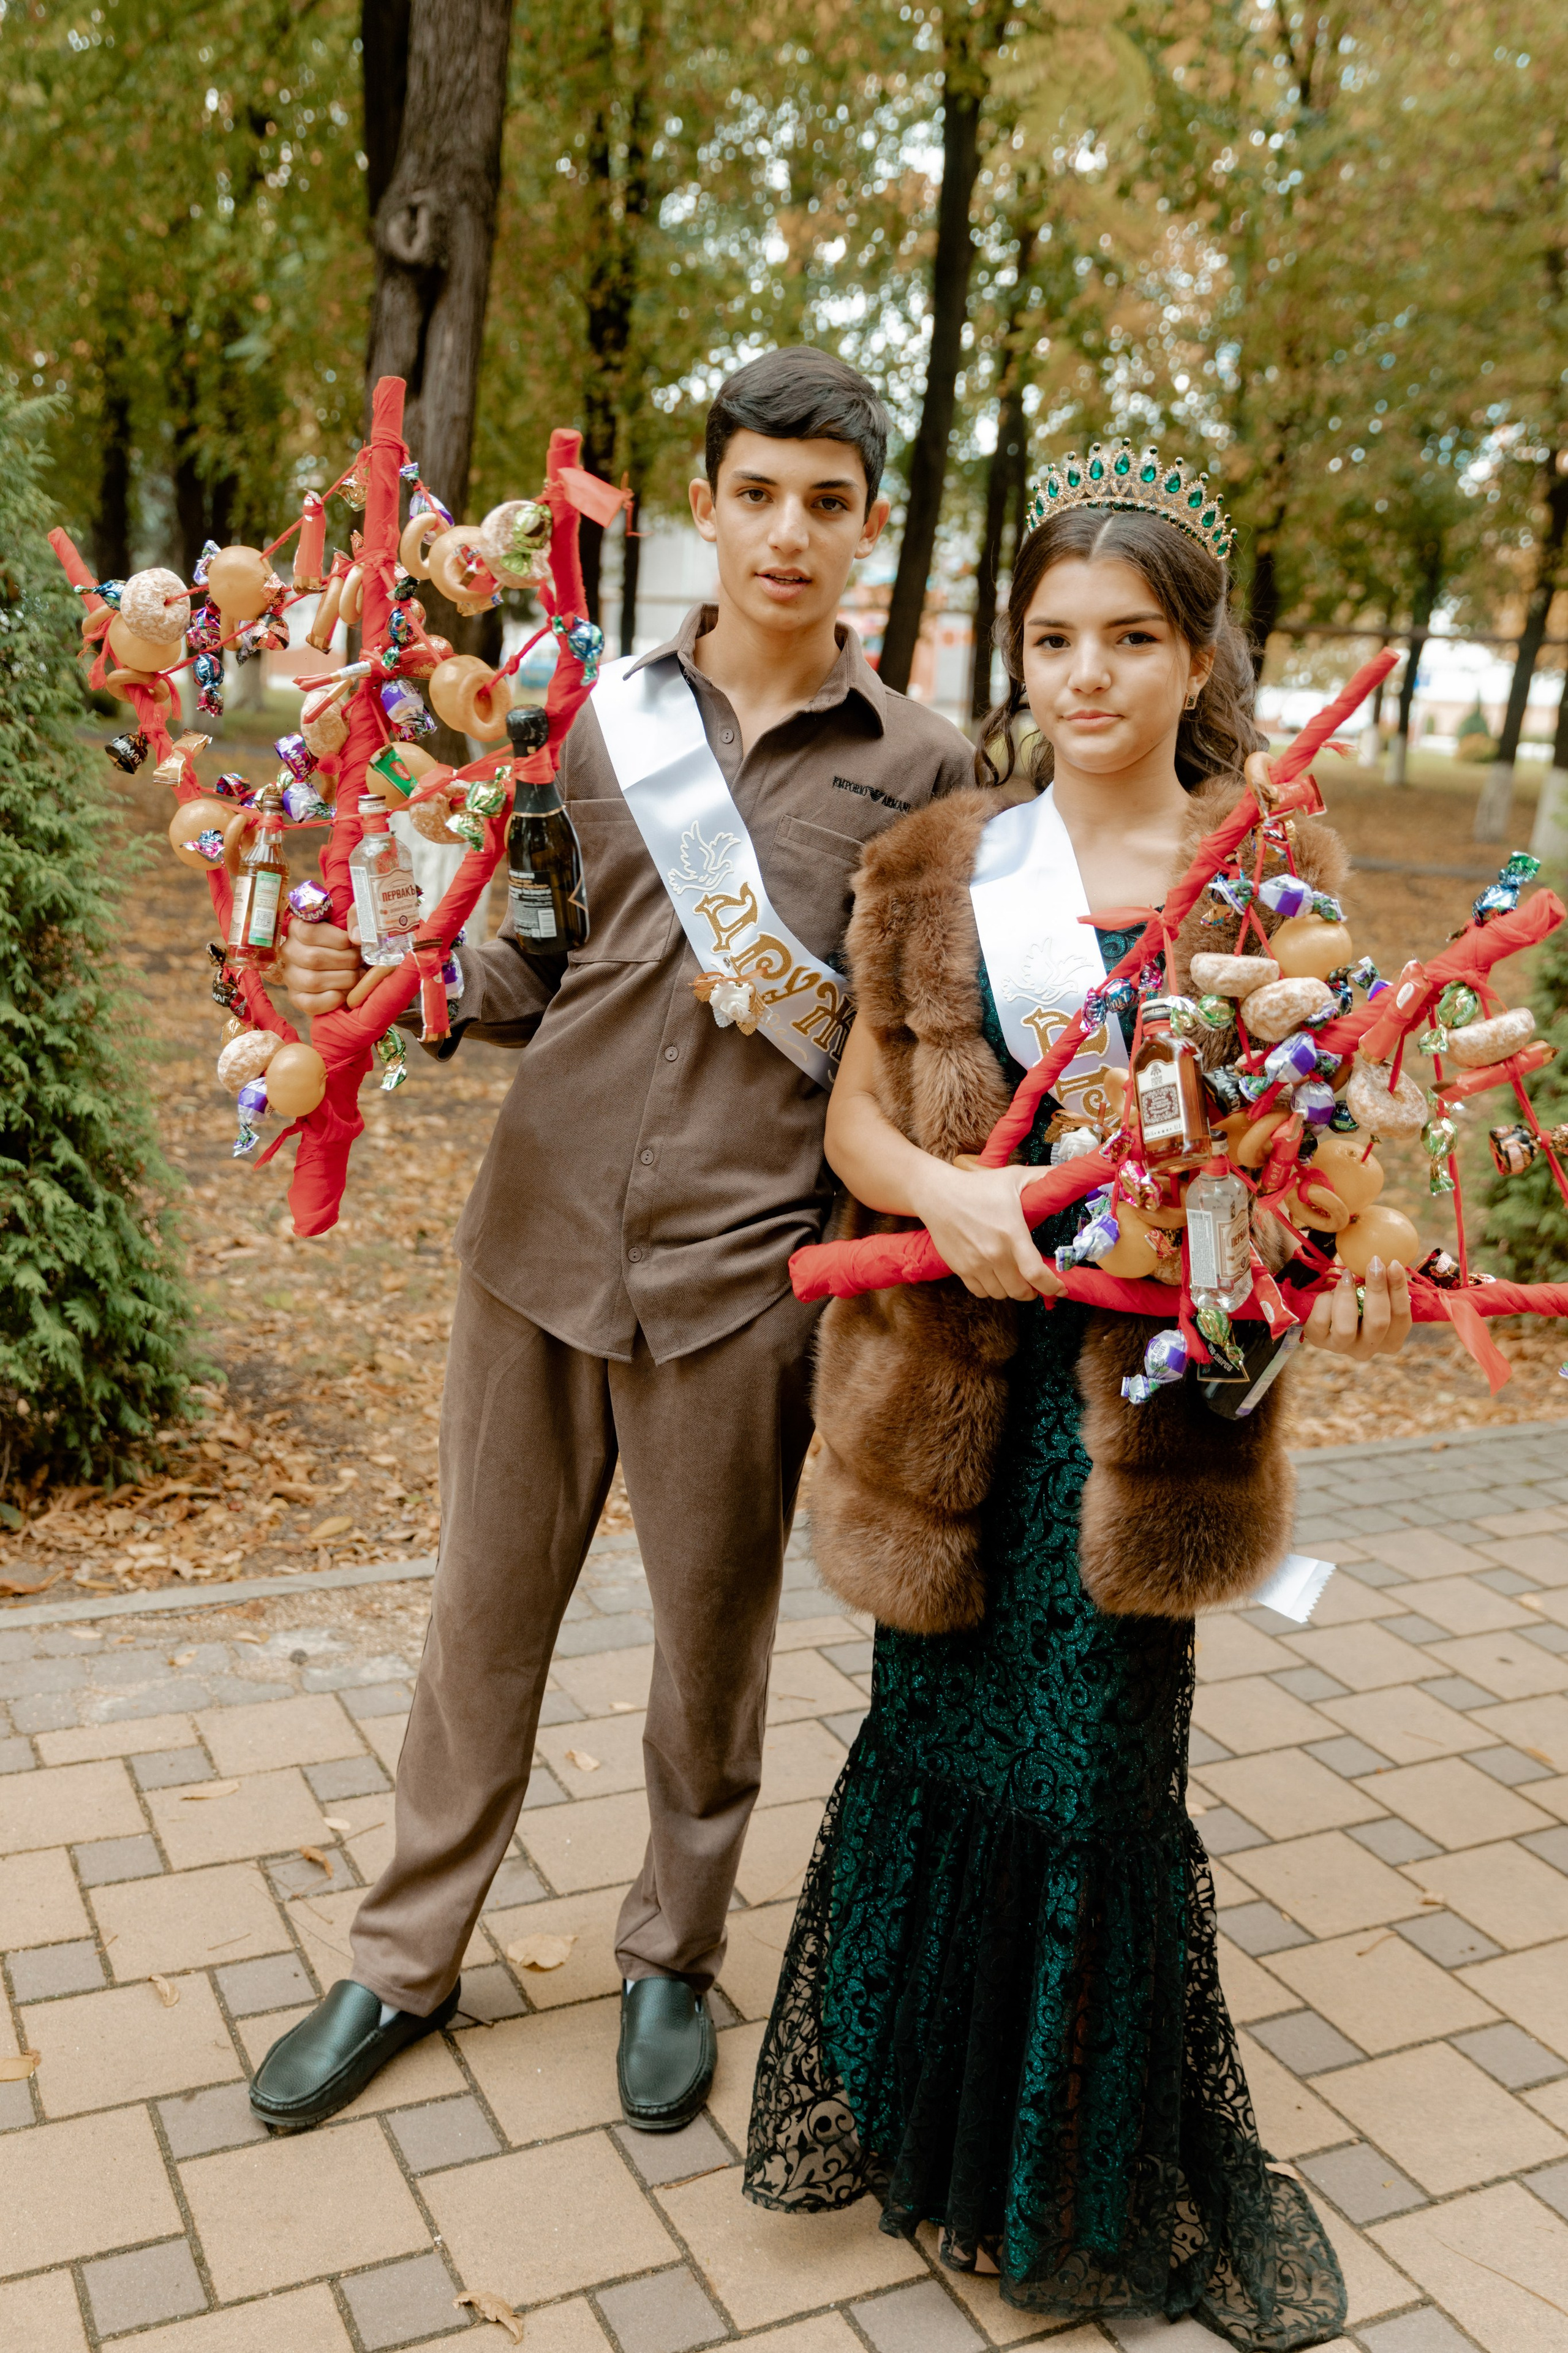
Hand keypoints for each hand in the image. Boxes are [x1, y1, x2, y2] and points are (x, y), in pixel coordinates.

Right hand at [279, 916, 363, 1015]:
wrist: (350, 965)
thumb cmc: (350, 941)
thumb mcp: (353, 922)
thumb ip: (357, 916)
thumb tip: (356, 937)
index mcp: (298, 927)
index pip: (309, 932)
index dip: (337, 939)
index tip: (353, 943)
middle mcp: (288, 951)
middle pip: (314, 958)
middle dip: (346, 961)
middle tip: (360, 962)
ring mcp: (290, 976)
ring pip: (313, 981)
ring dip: (343, 980)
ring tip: (356, 976)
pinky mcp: (296, 998)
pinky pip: (310, 1003)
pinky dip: (333, 999)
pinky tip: (344, 992)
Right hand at [910, 1160, 1065, 1302]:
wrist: (938, 1195)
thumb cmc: (978, 1186)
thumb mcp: (1014, 1177)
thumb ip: (1044, 1177)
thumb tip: (1071, 1173)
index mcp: (1012, 1233)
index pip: (1035, 1273)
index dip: (1052, 1286)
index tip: (1061, 1288)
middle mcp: (994, 1253)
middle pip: (1020, 1291)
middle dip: (1033, 1290)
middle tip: (1036, 1282)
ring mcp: (975, 1264)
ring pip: (1001, 1294)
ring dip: (1011, 1290)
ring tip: (1015, 1278)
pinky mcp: (960, 1269)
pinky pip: (980, 1293)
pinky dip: (991, 1290)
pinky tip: (995, 1277)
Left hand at [1301, 1257, 1411, 1359]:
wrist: (1326, 1309)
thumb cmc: (1359, 1298)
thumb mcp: (1375, 1294)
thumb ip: (1384, 1284)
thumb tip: (1386, 1262)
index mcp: (1390, 1340)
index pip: (1401, 1317)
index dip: (1399, 1290)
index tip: (1394, 1264)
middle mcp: (1368, 1350)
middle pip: (1378, 1323)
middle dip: (1377, 1289)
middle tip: (1373, 1263)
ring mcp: (1342, 1348)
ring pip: (1345, 1328)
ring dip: (1347, 1296)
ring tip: (1347, 1276)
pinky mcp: (1318, 1340)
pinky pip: (1321, 1321)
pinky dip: (1325, 1300)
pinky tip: (1329, 1292)